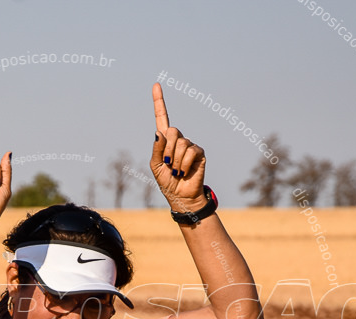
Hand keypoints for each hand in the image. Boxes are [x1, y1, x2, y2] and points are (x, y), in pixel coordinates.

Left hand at [150, 83, 206, 212]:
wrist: (180, 196)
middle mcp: (178, 139)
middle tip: (167, 165)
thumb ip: (156, 149)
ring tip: (176, 171)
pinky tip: (184, 172)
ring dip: (175, 161)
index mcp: (165, 141)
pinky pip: (191, 151)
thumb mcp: (155, 166)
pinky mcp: (199, 152)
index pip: (162, 117)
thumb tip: (160, 132)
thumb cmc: (166, 181)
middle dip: (167, 150)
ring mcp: (190, 145)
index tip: (156, 84)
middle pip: (172, 131)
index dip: (158, 102)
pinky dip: (184, 164)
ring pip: (181, 143)